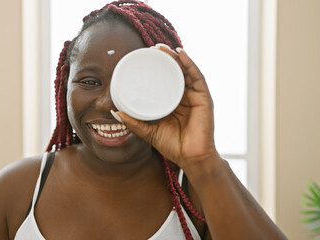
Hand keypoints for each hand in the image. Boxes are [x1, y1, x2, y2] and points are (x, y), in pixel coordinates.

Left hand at [113, 44, 218, 168]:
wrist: (190, 158)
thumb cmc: (173, 146)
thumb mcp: (149, 131)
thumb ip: (133, 122)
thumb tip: (115, 112)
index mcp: (173, 102)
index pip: (165, 80)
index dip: (156, 68)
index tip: (143, 58)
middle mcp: (184, 97)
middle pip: (175, 72)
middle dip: (165, 58)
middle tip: (151, 48)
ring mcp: (195, 96)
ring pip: (185, 71)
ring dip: (175, 57)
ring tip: (162, 48)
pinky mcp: (204, 98)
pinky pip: (197, 77)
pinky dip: (189, 63)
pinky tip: (181, 53)